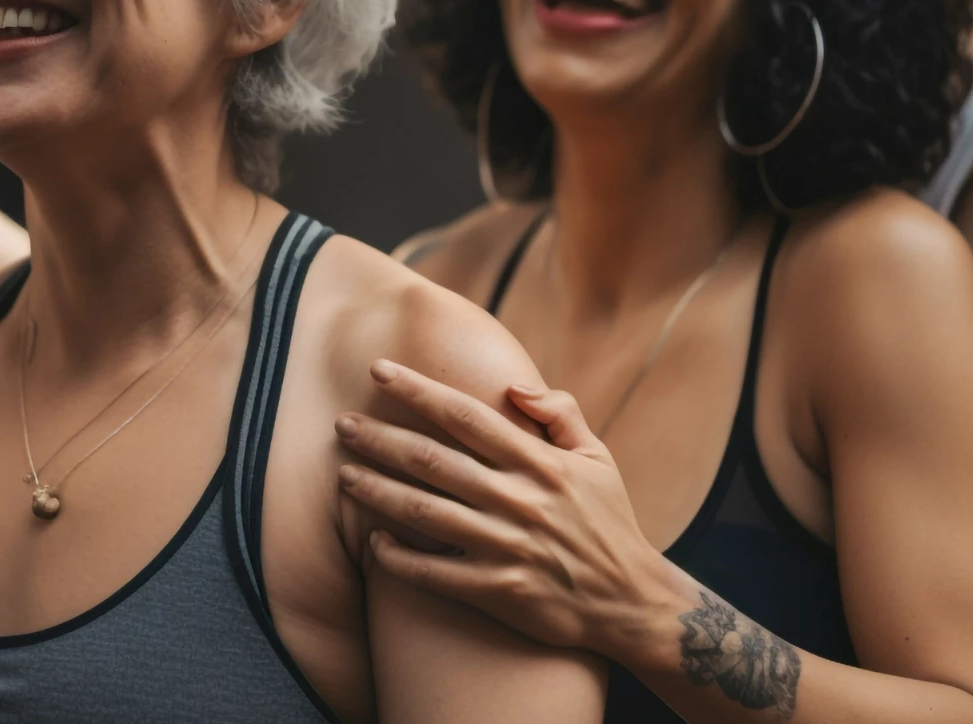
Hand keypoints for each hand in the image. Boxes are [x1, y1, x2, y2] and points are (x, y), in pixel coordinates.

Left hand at [332, 359, 679, 656]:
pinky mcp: (499, 593)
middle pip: (434, 460)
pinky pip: (435, 573)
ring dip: (378, 492)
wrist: (631, 602)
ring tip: (343, 476)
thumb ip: (560, 412)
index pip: (467, 416)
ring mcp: (507, 548)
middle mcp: (520, 501)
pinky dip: (399, 559)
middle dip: (381, 438)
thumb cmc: (608, 521)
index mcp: (541, 463)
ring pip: (425, 513)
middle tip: (341, 423)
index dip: (419, 390)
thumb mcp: (598, 458)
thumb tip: (513, 386)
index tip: (379, 370)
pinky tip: (372, 543)